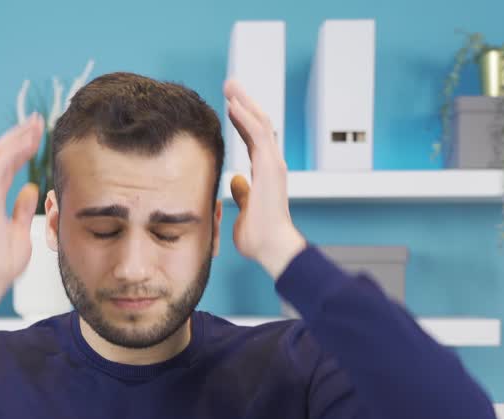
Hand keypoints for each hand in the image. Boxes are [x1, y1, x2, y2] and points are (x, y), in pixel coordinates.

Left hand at [224, 79, 306, 277]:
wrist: (273, 248)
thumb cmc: (260, 236)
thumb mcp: (245, 208)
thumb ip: (242, 193)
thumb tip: (235, 181)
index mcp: (265, 172)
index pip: (254, 138)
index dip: (242, 120)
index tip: (231, 105)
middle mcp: (272, 164)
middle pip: (259, 124)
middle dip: (244, 102)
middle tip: (231, 84)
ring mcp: (273, 164)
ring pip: (261, 123)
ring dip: (244, 102)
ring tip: (230, 85)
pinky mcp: (270, 167)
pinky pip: (259, 135)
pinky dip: (246, 118)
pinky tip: (233, 104)